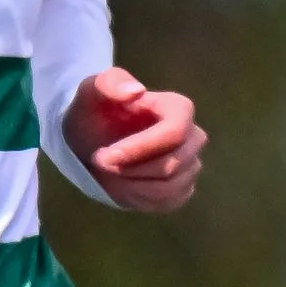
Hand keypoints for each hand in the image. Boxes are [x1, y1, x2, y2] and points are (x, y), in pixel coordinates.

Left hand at [64, 68, 204, 213]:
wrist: (92, 138)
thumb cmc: (96, 111)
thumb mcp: (92, 90)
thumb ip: (110, 83)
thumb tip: (136, 91)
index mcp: (179, 109)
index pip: (175, 133)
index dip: (140, 149)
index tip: (106, 155)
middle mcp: (193, 137)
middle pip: (171, 165)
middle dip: (131, 170)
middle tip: (101, 162)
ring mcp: (190, 165)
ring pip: (169, 187)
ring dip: (131, 185)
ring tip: (110, 173)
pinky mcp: (182, 190)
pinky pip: (167, 202)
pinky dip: (140, 199)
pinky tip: (123, 185)